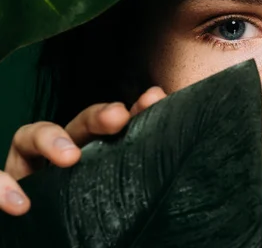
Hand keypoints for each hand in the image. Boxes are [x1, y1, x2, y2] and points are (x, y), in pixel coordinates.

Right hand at [0, 86, 165, 215]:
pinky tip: (19, 203)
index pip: (114, 125)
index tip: (155, 98)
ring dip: (49, 139)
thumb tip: (174, 179)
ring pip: (32, 135)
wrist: (41, 242)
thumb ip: (135, 184)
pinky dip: (1, 187)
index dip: (134, 110)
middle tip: (117, 117)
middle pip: (79, 124)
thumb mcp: (113, 201)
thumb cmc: (87, 225)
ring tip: (69, 158)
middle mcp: (63, 154)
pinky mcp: (7, 184)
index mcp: (95, 155)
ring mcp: (30, 168)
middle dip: (97, 116)